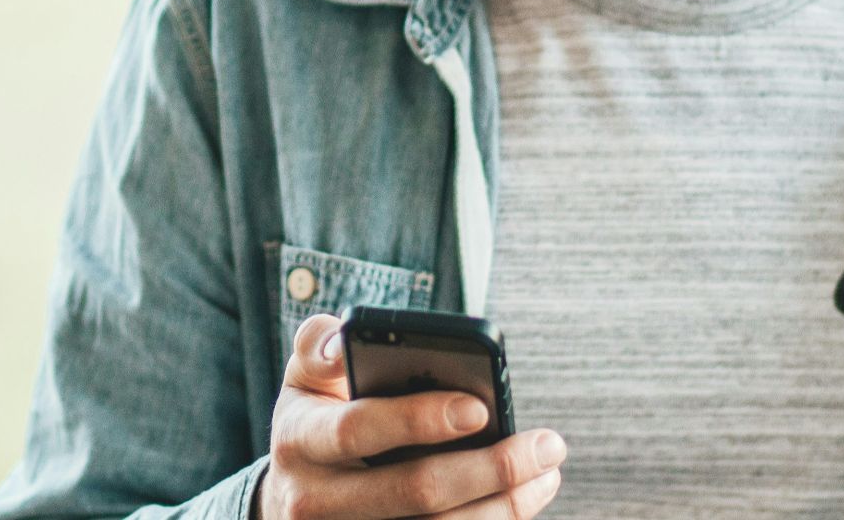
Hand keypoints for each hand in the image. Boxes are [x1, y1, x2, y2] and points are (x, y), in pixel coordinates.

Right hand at [253, 313, 565, 519]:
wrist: (296, 493)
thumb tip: (339, 341)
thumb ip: (319, 346)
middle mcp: (314, 500)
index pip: (358, 428)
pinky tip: (523, 501)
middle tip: (548, 445)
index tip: (479, 406)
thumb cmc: (320, 415)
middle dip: (490, 468)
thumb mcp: (306, 376)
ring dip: (503, 507)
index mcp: (300, 439)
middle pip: (413, 491)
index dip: (418, 418)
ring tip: (547, 473)